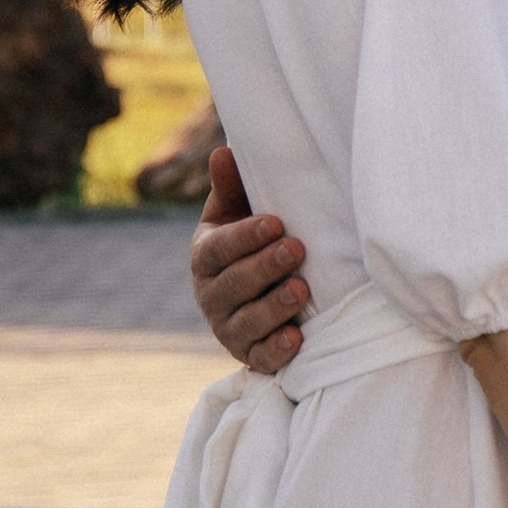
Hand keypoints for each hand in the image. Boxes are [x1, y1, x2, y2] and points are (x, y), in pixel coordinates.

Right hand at [190, 145, 313, 373]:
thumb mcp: (235, 215)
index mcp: (205, 256)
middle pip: (233, 284)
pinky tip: (296, 338)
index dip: (245, 237)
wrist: (252, 297)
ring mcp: (228, 328)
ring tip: (302, 289)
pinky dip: (277, 350)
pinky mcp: (249, 355)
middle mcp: (211, 295)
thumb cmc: (249, 244)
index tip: (274, 223)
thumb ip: (231, 187)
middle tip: (296, 248)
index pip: (219, 248)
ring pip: (247, 322)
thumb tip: (225, 150)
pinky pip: (260, 357)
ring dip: (274, 307)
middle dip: (264, 267)